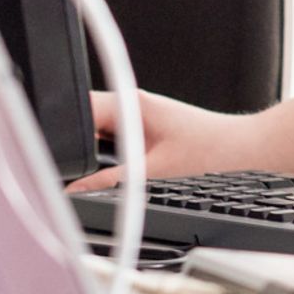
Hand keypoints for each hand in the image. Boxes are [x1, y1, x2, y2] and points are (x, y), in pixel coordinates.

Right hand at [66, 89, 264, 191]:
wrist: (243, 148)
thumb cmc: (210, 151)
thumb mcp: (153, 172)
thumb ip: (110, 182)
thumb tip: (75, 190)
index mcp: (131, 104)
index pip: (80, 105)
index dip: (60, 127)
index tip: (49, 150)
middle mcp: (132, 103)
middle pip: (83, 116)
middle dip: (71, 139)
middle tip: (65, 165)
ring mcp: (138, 113)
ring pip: (96, 126)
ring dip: (88, 144)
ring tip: (91, 165)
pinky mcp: (144, 124)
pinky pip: (111, 133)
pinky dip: (104, 148)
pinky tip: (110, 165)